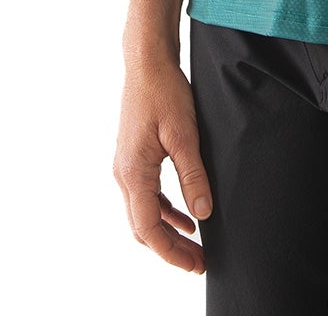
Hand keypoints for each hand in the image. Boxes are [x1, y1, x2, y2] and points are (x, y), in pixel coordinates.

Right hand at [112, 60, 213, 275]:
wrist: (147, 63)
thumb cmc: (164, 92)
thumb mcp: (184, 134)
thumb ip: (193, 175)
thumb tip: (203, 213)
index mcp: (133, 172)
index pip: (148, 228)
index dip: (170, 252)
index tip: (194, 264)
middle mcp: (124, 174)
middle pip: (143, 227)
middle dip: (170, 249)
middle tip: (199, 262)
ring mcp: (126, 166)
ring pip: (144, 213)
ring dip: (168, 232)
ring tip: (195, 246)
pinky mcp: (134, 158)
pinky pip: (146, 196)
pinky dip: (164, 211)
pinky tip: (185, 216)